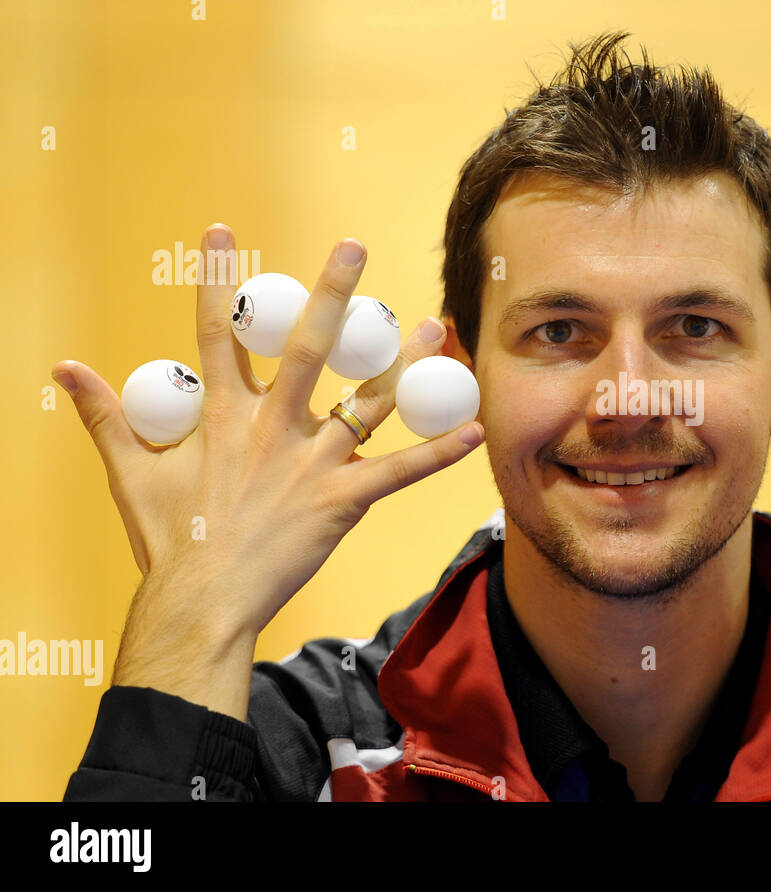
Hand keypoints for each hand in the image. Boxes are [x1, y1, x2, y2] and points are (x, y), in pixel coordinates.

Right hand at [51, 224, 483, 640]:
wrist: (200, 603)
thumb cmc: (168, 540)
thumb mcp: (129, 473)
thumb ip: (104, 416)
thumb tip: (63, 370)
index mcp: (222, 416)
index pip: (216, 333)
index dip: (220, 282)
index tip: (223, 232)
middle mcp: (272, 428)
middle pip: (306, 348)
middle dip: (330, 294)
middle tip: (353, 246)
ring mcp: (311, 463)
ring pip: (366, 401)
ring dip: (402, 363)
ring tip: (433, 325)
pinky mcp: (342, 500)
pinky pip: (399, 472)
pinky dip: (438, 452)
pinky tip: (474, 428)